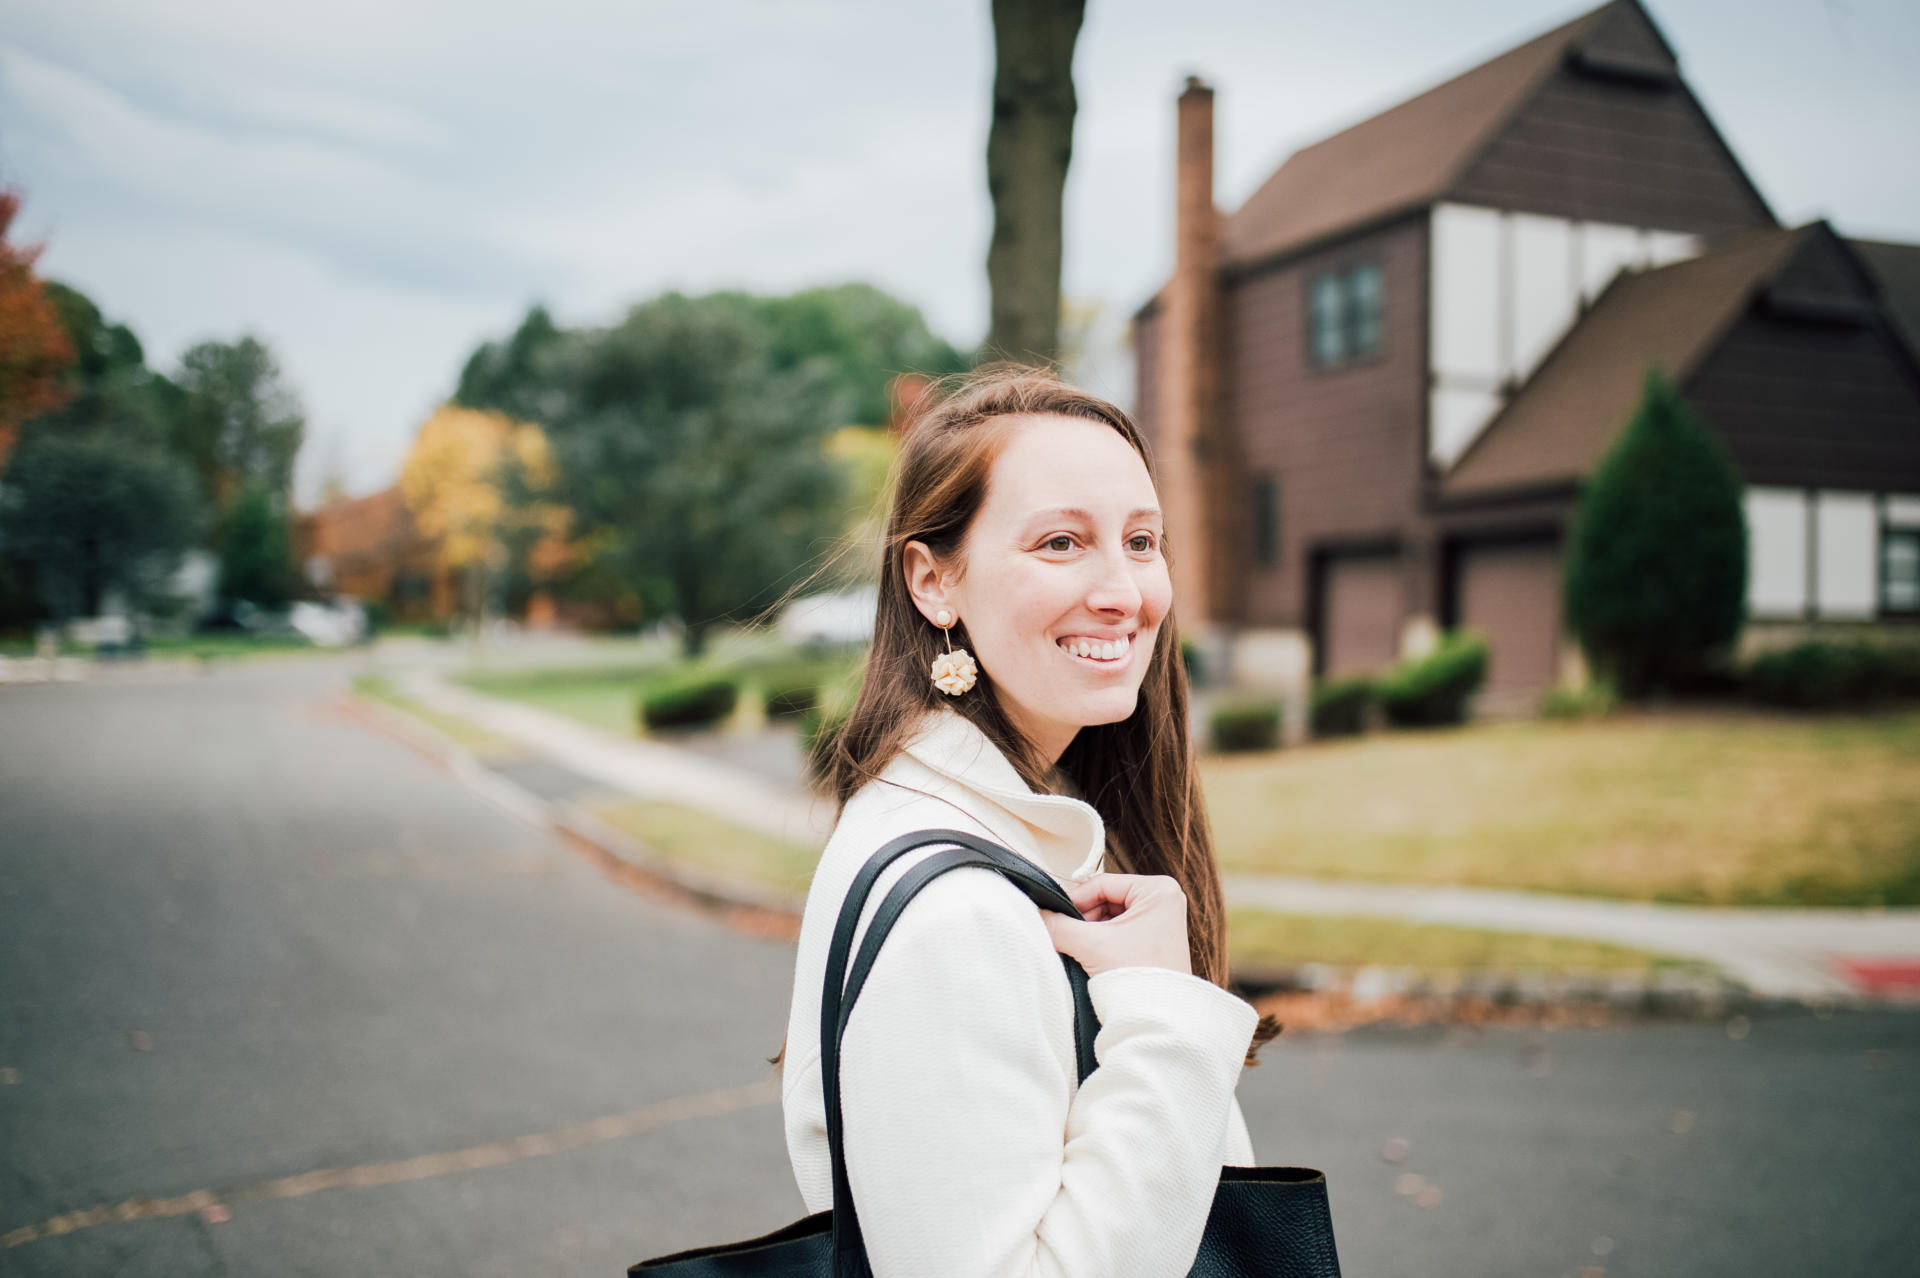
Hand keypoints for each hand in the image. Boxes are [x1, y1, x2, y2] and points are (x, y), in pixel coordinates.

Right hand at [1039, 873, 1192, 977]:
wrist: (1158, 1019)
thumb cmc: (1139, 978)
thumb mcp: (1091, 945)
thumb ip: (1058, 925)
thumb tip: (1036, 915)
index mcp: (1159, 890)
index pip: (1102, 884)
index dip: (1074, 899)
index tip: (1053, 915)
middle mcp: (1165, 901)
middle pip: (1106, 899)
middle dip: (1083, 919)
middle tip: (1066, 936)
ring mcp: (1161, 922)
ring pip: (1110, 917)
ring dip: (1090, 932)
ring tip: (1081, 950)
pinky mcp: (1154, 942)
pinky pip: (1119, 932)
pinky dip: (1101, 942)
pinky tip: (1093, 957)